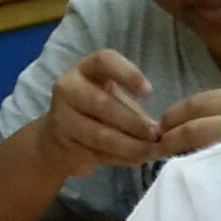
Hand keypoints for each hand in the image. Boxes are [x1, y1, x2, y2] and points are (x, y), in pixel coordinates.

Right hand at [43, 51, 161, 178]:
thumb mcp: (114, 100)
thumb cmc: (96, 113)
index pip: (104, 61)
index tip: (149, 92)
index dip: (128, 74)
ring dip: (130, 145)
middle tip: (156, 135)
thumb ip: (134, 110)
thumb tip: (161, 131)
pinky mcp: (63, 143)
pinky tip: (137, 159)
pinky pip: (96, 153)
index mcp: (86, 69)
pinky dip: (121, 158)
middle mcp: (68, 88)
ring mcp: (62, 116)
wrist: (59, 139)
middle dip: (133, 122)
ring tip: (150, 152)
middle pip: (101, 103)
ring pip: (99, 134)